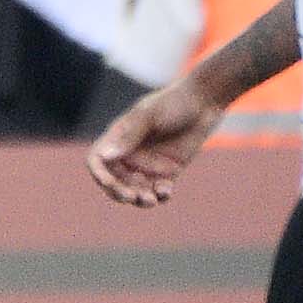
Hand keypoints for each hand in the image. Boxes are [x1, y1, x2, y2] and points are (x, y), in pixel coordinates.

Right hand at [89, 82, 220, 208]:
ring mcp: (149, 164)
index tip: (109, 183)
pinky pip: (159, 191)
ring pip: (136, 190)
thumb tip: (105, 156)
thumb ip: (128, 136)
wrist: (204, 102)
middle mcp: (130, 153)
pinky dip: (160, 195)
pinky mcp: (168, 172)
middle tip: (132, 196)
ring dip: (140, 199)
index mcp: (119, 138)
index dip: (99, 174)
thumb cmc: (173, 102)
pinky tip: (166, 191)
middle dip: (119, 192)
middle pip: (114, 181)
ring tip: (151, 200)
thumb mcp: (149, 116)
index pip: (98, 160)